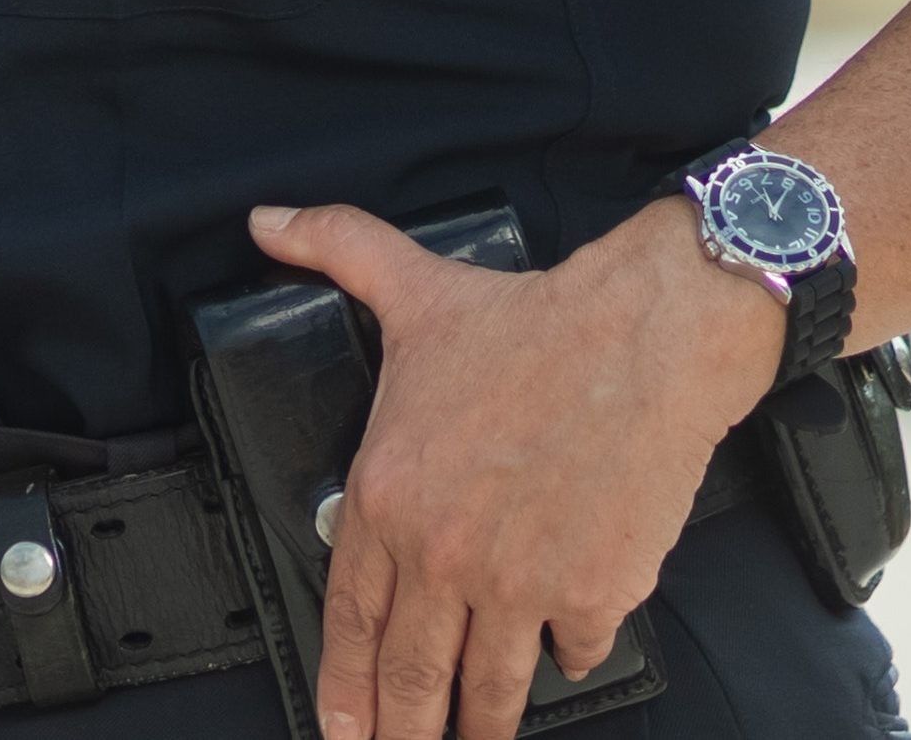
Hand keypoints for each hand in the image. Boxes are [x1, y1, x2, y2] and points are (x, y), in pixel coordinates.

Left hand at [247, 198, 773, 739]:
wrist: (644, 338)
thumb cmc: (530, 320)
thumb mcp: (412, 285)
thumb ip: (332, 253)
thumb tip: (266, 221)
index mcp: (386, 496)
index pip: (350, 618)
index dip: (345, 685)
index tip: (343, 729)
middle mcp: (442, 553)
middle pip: (412, 673)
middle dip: (401, 732)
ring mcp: (517, 583)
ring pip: (489, 684)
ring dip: (480, 725)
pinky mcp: (591, 594)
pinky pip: (571, 651)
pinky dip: (567, 657)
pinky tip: (563, 655)